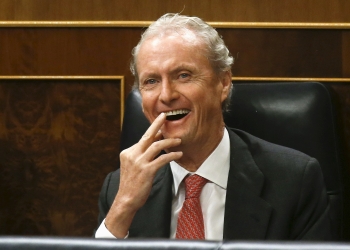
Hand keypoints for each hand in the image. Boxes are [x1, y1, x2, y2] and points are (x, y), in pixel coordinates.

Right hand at [105, 113, 182, 237]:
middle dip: (157, 124)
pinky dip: (172, 155)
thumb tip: (155, 144)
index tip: (162, 124)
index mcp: (128, 152)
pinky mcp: (147, 170)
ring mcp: (139, 162)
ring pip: (157, 146)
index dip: (154, 131)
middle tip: (165, 116)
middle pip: (147, 136)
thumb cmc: (132, 184)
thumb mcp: (132, 166)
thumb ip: (141, 155)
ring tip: (178, 140)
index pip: (143, 139)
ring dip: (169, 142)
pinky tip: (178, 154)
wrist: (126, 200)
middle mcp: (132, 155)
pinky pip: (162, 159)